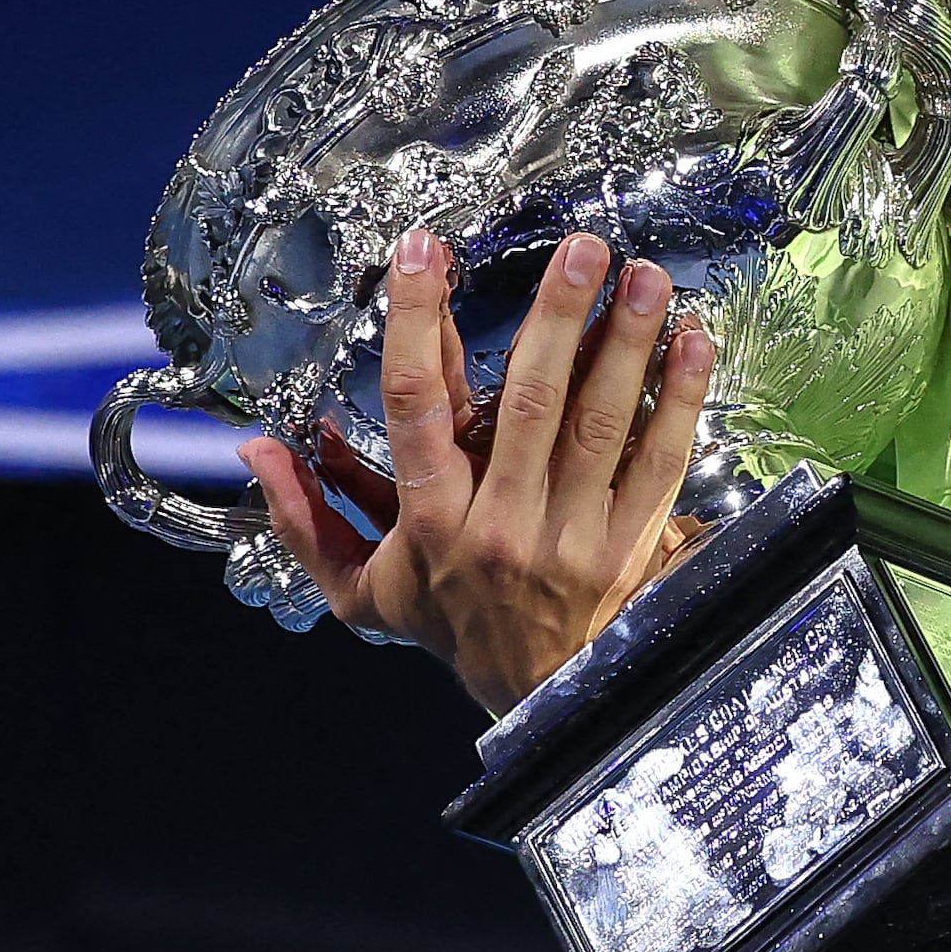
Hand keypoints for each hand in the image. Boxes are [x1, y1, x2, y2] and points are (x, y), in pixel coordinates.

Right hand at [243, 225, 717, 713]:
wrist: (534, 703)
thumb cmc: (449, 625)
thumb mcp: (361, 588)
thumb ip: (306, 516)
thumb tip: (255, 446)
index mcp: (431, 522)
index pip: (416, 408)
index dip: (418, 324)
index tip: (424, 253)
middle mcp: (502, 524)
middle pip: (531, 404)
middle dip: (557, 317)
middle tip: (583, 248)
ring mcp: (574, 536)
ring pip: (603, 425)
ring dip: (628, 343)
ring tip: (648, 276)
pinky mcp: (632, 547)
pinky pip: (660, 463)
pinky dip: (682, 401)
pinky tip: (696, 343)